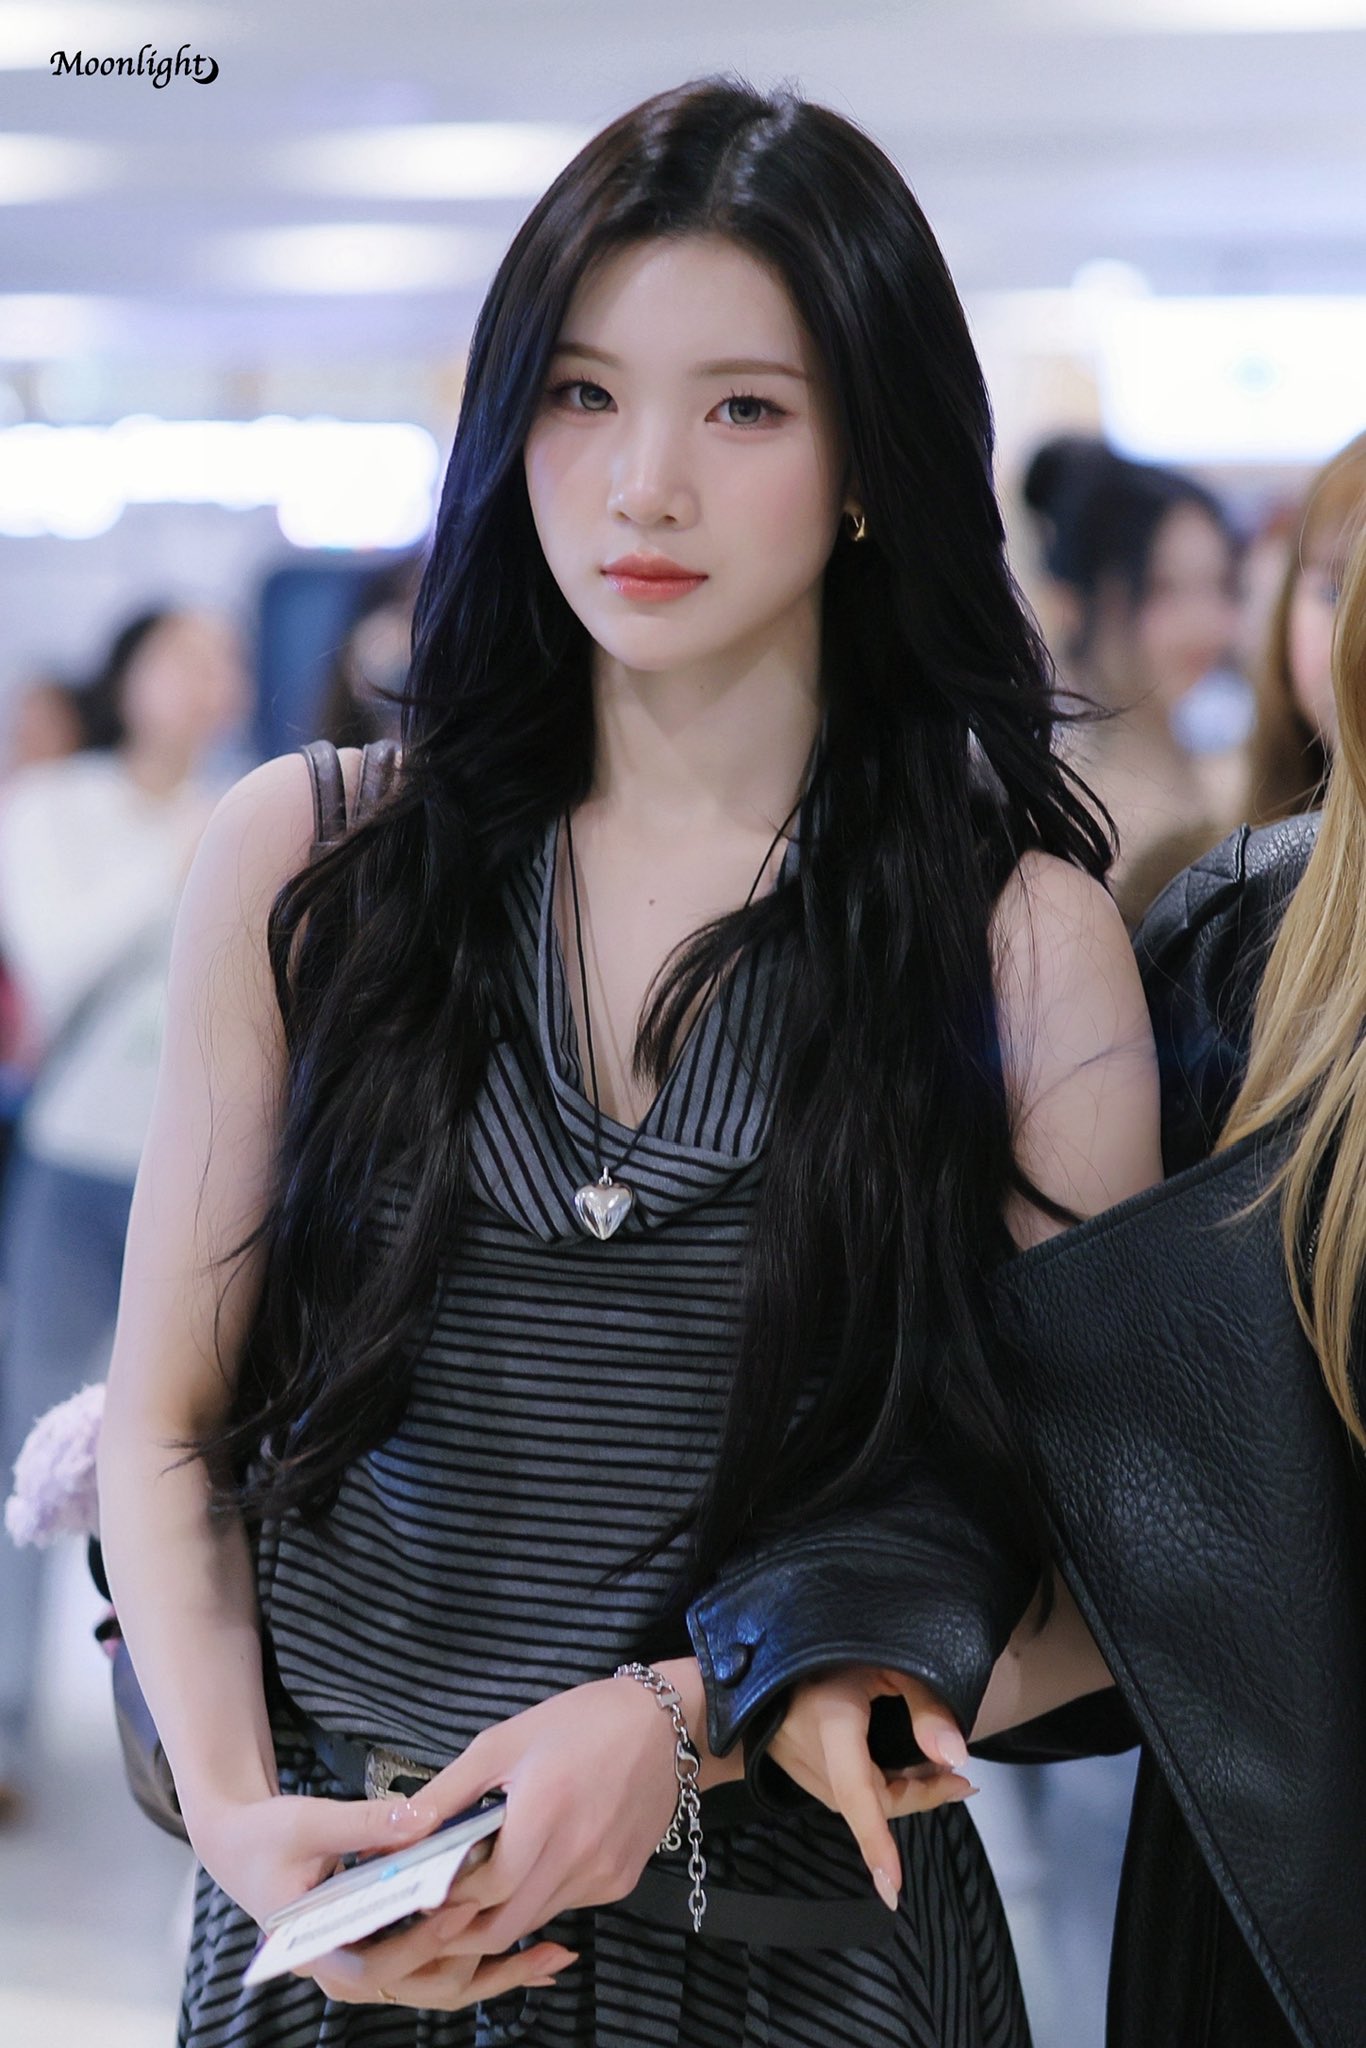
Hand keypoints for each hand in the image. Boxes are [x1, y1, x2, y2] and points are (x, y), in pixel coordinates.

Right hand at [187, 1789, 576, 2010]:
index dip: (427, 1941)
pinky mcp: (386, 1953)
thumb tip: (423, 1819)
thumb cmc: (268, 1835)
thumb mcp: (309, 1821)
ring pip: (440, 1986)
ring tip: (550, 1955)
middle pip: (425, 1988)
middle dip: (487, 1972)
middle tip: (543, 1948)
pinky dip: (480, 1959)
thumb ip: (366, 1824)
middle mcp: (347, 1973)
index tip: (469, 1906)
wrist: (241, 1846)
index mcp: (320, 1952)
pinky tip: (525, 1949)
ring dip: (495, 1972)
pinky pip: (437, 1967)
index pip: (381, 1966)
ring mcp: (369, 1969)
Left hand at [408, 1675, 689, 1959]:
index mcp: (544, 1812)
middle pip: (504, 1928)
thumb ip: (449, 1790)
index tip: (417, 1893)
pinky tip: (531, 1865)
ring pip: (534, 1922)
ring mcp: (602, 1875)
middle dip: (462, 1929)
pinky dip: (538, 1897)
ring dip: (500, 1914)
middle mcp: (577, 1855)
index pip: (483, 1890)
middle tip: (435, 1910)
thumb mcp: (505, 1740)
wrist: (666, 1725)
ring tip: (477, 1885)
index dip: (445, 1898)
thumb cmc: (581, 1722)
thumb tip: (401, 1829)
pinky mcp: (620, 1883)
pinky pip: (565, 1905)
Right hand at [768, 1667, 977, 1906]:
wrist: (777, 1643)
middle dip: (919, 1798)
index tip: (892, 1887)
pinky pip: (843, 1789)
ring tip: (940, 1774)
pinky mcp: (795, 1763)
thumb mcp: (891, 1663)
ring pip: (858, 1801)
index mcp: (833, 1726)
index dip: (876, 1841)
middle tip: (962, 1783)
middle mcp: (811, 1754)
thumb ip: (926, 1707)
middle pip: (870, 1802)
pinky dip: (876, 1787)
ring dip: (899, 1793)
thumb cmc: (840, 1644)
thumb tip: (958, 1759)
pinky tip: (902, 1769)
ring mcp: (798, 1762)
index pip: (856, 1794)